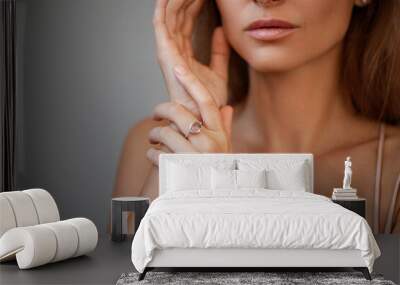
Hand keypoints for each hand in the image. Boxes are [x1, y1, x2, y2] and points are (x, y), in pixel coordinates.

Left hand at [146, 65, 233, 165]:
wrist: (210, 200)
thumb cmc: (217, 172)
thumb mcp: (225, 149)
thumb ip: (225, 127)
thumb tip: (226, 107)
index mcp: (219, 133)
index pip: (206, 101)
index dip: (191, 82)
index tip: (178, 68)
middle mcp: (208, 142)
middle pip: (179, 111)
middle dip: (161, 110)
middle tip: (156, 114)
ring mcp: (192, 155)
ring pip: (163, 131)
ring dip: (154, 135)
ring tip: (154, 140)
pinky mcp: (177, 169)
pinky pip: (155, 153)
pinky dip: (150, 154)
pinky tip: (154, 156)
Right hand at [153, 0, 230, 116]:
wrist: (202, 117)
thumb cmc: (207, 101)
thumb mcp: (219, 72)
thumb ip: (219, 51)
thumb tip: (220, 30)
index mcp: (184, 53)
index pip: (187, 21)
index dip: (194, 3)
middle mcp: (174, 50)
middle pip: (177, 15)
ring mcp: (168, 52)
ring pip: (169, 15)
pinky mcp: (165, 54)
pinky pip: (161, 25)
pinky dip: (163, 8)